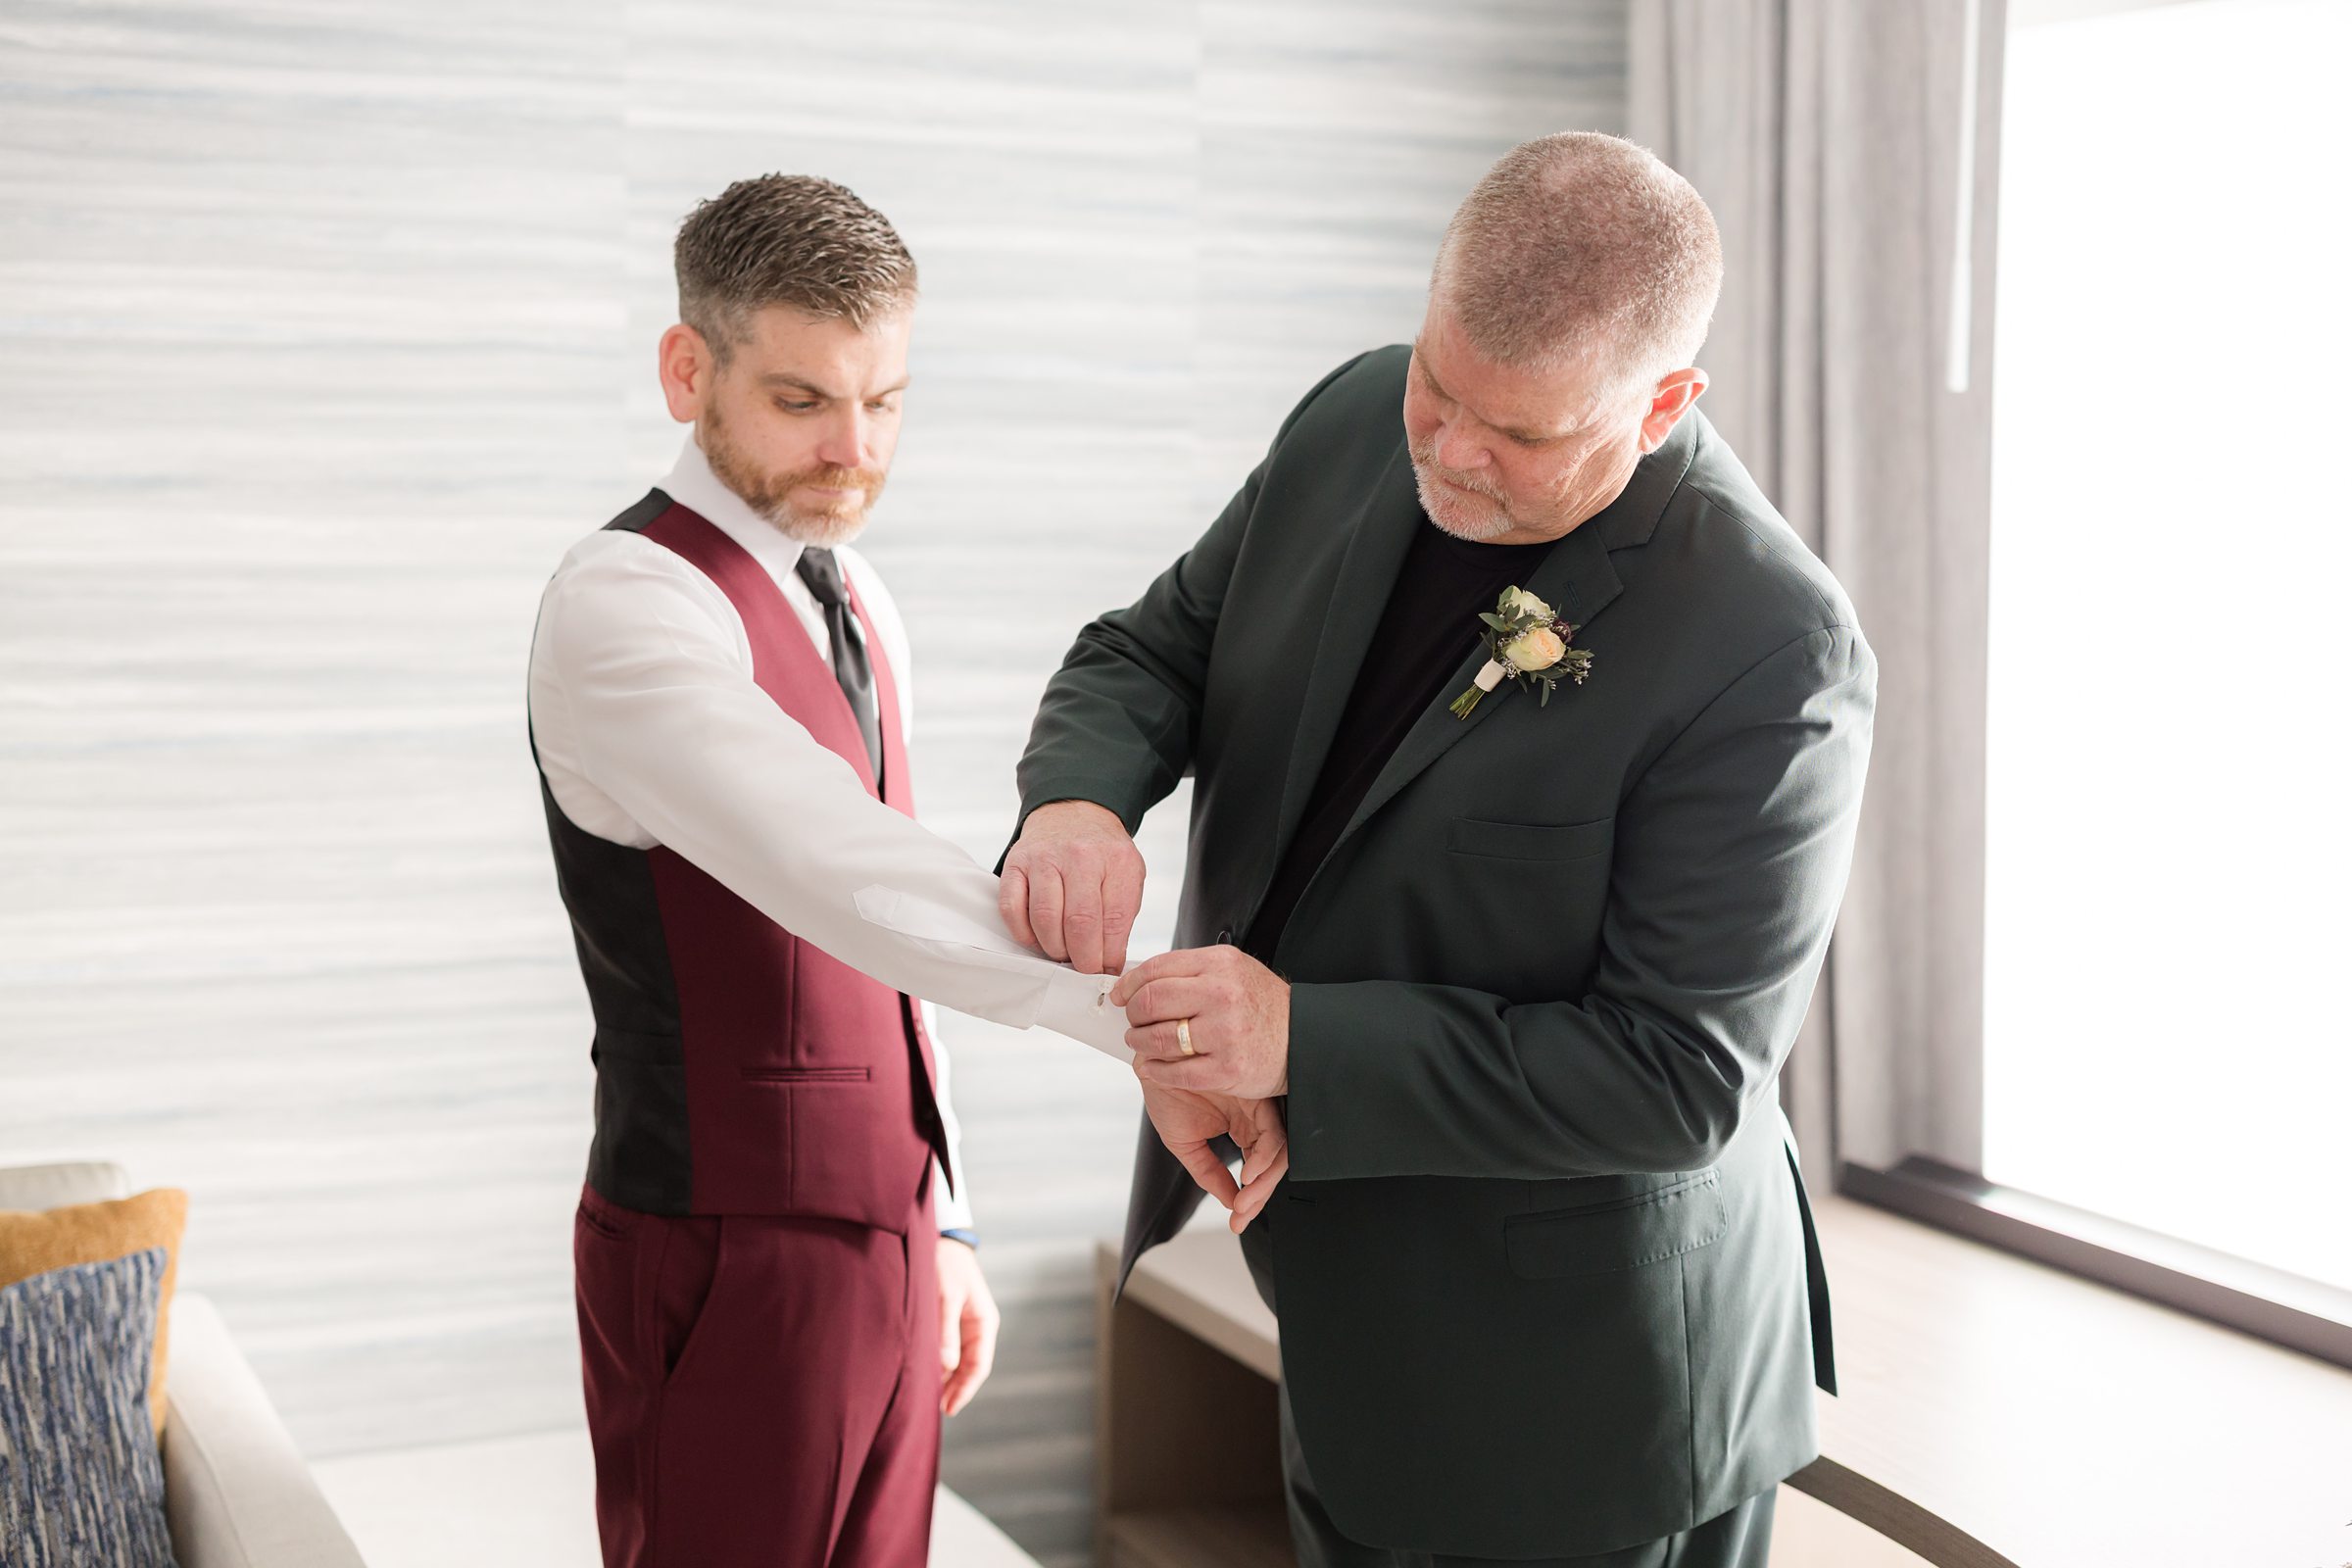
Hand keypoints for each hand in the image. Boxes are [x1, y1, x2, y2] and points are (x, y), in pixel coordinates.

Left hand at [936, 1236, 998, 1417]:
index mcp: (984, 1322)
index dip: (965, 1390)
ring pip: (959, 1360)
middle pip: (970, 1367)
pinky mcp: (952, 1318)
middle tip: (935, 1410)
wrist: (942, 1238)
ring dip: (947, 1378)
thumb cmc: (945, 1264)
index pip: (979, 1366)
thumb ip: (945, 1331)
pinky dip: (941, 1363)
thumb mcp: (944, 1297)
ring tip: (928, 1396)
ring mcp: (966, 1323)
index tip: (949, 1409)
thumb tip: (946, 1367)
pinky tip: (926, 1372)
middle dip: (955, 1389)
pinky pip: (950, 1348)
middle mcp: (978, 1326)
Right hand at [1001, 800, 1144, 974]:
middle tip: (1083, 970)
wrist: (1074, 812)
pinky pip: (1012, 909)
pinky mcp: (1015, 863)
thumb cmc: (1102, 854)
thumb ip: (1122, 917)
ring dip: (1054, 948)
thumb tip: (1108, 965)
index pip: (1114, 921)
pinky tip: (1037, 938)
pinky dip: (1024, 933)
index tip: (1106, 972)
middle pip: (1079, 923)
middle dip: (1082, 959)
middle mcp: (1079, 856)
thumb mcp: (1128, 876)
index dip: (1109, 956)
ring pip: (1045, 919)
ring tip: (1062, 953)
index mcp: (1116, 861)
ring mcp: (1043, 858)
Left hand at [1114, 944, 1290, 1099]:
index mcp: (1219, 964)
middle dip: (1132, 1015)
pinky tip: (1155, 1067)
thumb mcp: (1232, 971)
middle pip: (1151, 1002)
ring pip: (1159, 1038)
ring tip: (1141, 1044)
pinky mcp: (1227, 1068)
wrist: (1305, 1038)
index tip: (1120, 995)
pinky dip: (1157, 1071)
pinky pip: (1175, 1072)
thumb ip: (1190, 972)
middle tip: (1132, 1022)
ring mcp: (1225, 1033)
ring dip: (1140, 1043)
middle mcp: (1222, 995)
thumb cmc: (1262, 1005)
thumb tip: (1139, 981)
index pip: (1156, 970)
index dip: (1129, 984)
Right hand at [1136, 1077, 1287, 1232]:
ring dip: (1264, 1182)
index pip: (1257, 1169)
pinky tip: (1248, 1173)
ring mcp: (1258, 1106)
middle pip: (1273, 1164)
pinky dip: (1263, 1157)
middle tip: (1243, 1213)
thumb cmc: (1167, 1093)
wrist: (1153, 1063)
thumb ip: (1209, 1173)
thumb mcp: (1186, 1145)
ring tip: (1245, 1199)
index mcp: (1243, 1128)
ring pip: (1278, 1152)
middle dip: (1260, 1195)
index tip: (1237, 1221)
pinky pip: (1273, 1131)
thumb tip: (1231, 1204)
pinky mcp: (1257, 1094)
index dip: (1251, 1198)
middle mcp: (1255, 1118)